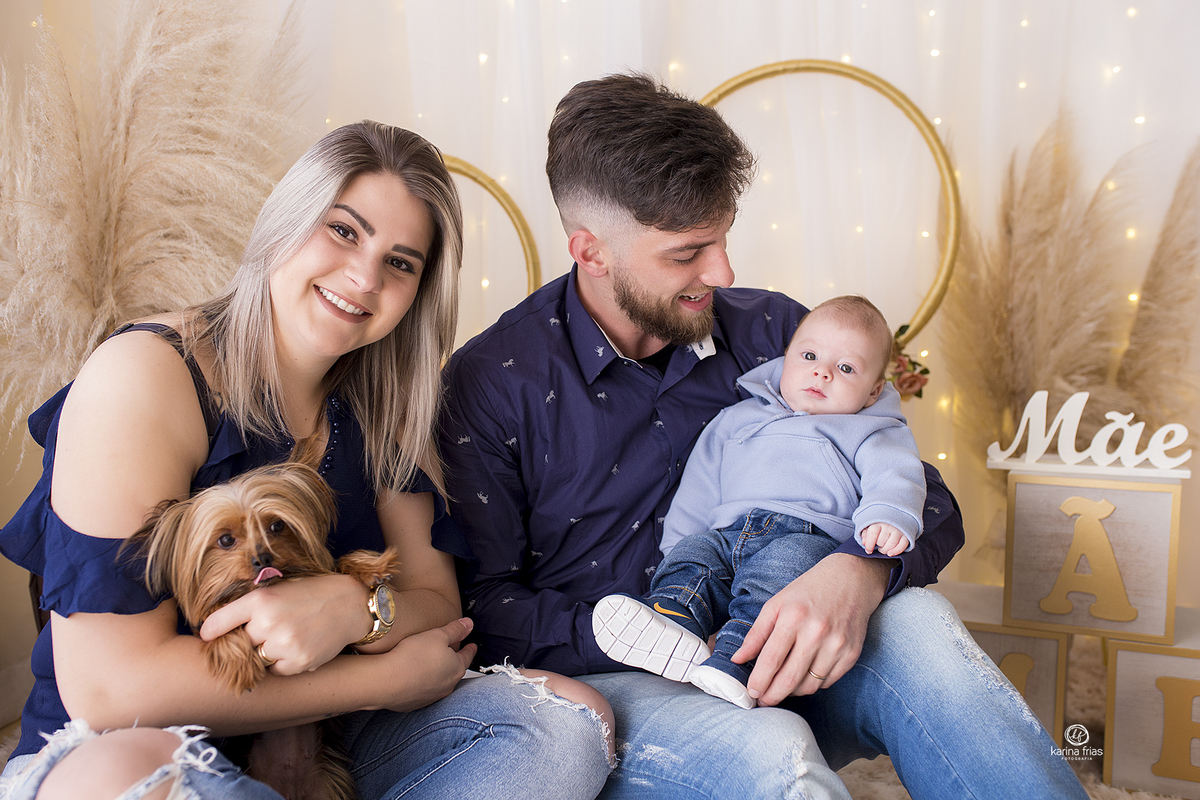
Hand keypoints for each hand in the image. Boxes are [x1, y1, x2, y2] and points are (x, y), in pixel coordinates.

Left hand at [199, 573, 367, 674]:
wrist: (349, 604)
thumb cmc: (311, 594)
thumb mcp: (279, 589)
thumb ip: (252, 606)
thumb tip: (217, 629)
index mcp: (260, 600)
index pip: (218, 623)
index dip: (210, 632)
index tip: (206, 637)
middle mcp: (268, 622)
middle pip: (239, 645)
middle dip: (248, 641)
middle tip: (265, 633)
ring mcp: (283, 644)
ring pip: (258, 660)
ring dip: (266, 654)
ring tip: (286, 637)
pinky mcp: (298, 661)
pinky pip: (277, 671)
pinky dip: (284, 663)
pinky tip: (298, 647)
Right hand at [378, 618, 477, 712]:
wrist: (385, 682)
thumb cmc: (411, 658)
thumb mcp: (437, 635)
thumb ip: (455, 630)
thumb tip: (469, 625)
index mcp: (456, 668)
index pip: (468, 656)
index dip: (470, 649)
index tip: (472, 646)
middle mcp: (447, 685)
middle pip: (455, 670)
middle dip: (455, 661)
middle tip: (453, 653)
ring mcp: (431, 696)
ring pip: (439, 682)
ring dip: (438, 673)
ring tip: (431, 663)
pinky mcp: (415, 703)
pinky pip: (423, 690)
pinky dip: (422, 682)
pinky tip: (414, 676)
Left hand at [732, 553, 890, 705]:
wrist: (851, 579)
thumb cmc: (808, 591)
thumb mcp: (776, 604)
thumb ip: (756, 633)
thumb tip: (738, 659)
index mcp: (793, 617)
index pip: (771, 660)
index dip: (759, 681)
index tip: (751, 692)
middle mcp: (816, 633)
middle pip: (789, 678)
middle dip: (772, 695)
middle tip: (763, 700)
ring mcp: (837, 645)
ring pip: (809, 685)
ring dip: (791, 692)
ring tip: (781, 687)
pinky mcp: (852, 654)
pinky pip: (827, 682)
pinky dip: (812, 684)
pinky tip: (803, 676)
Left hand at [860, 523, 908, 556]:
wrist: (898, 513)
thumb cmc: (881, 521)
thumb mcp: (871, 524)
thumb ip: (866, 533)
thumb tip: (864, 542)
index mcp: (878, 521)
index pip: (872, 534)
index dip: (869, 545)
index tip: (868, 551)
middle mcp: (889, 525)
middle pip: (881, 541)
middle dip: (878, 546)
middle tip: (878, 544)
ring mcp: (898, 530)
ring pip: (891, 544)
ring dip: (885, 550)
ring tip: (883, 549)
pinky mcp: (906, 534)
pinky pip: (902, 545)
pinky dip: (896, 551)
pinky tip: (890, 553)